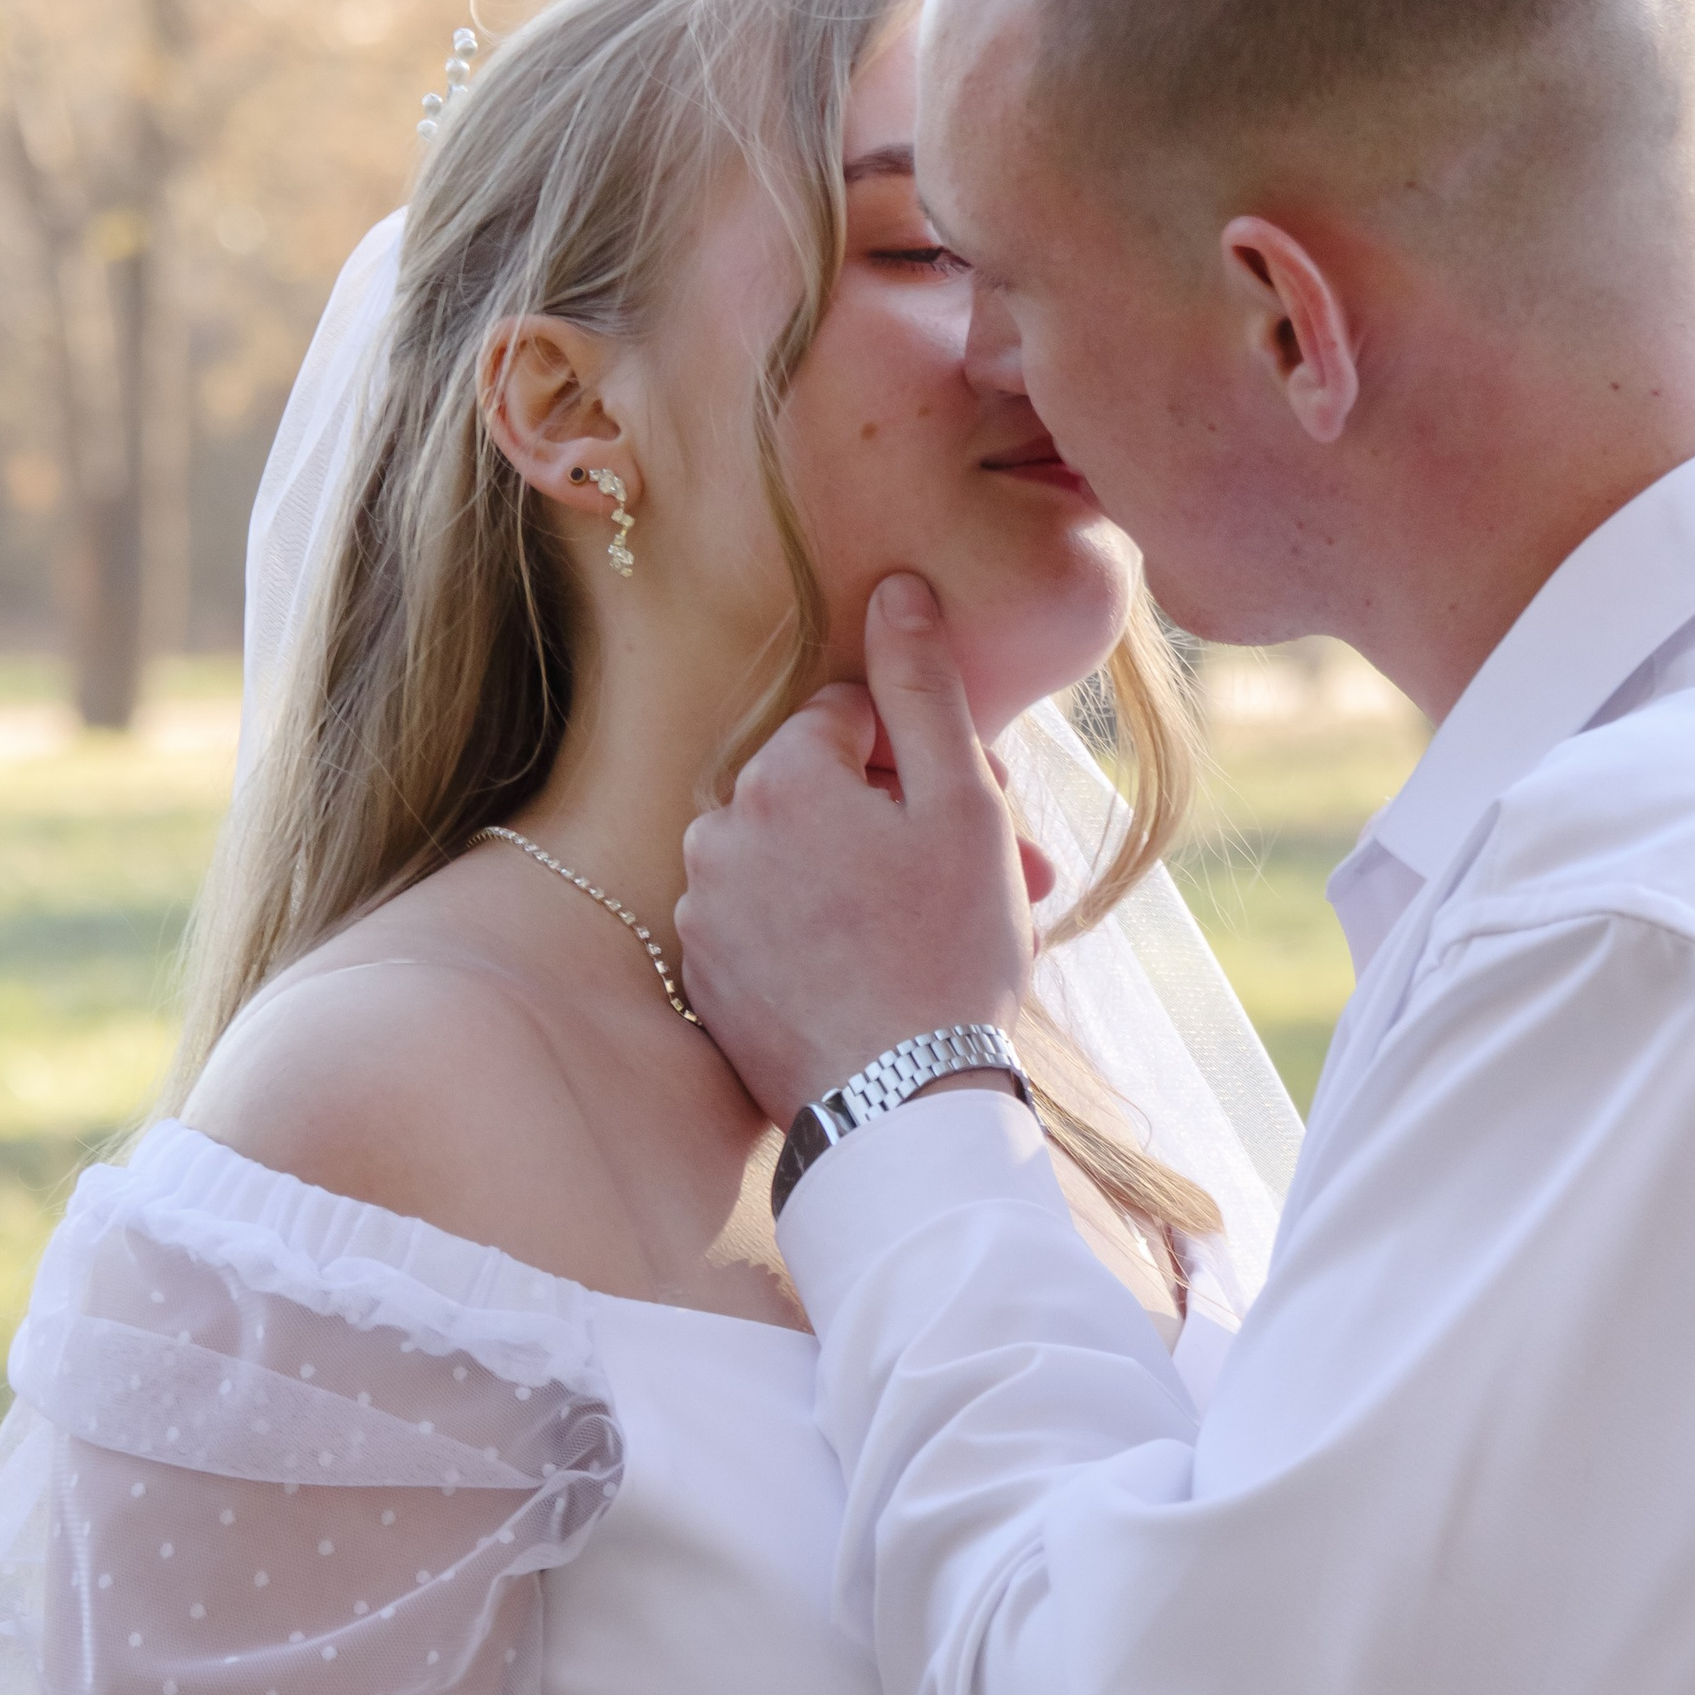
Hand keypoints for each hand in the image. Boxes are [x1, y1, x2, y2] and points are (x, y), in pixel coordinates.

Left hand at [678, 577, 1050, 1128]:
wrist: (903, 1107)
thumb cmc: (948, 949)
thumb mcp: (962, 802)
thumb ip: (922, 685)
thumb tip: (895, 588)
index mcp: (778, 775)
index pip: (854, 717)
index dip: (925, 758)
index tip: (982, 814)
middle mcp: (717, 832)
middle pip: (823, 789)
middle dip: (907, 821)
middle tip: (993, 877)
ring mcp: (702, 912)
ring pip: (801, 859)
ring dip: (872, 878)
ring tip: (945, 932)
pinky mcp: (704, 980)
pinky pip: (769, 924)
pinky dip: (823, 934)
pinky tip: (885, 972)